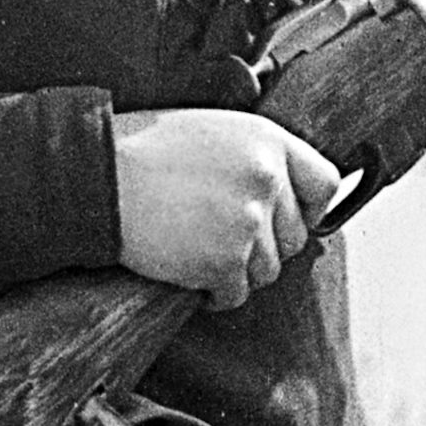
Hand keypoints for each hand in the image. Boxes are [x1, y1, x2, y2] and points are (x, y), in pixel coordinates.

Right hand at [111, 107, 339, 310]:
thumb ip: (255, 156)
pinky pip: (235, 295)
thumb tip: (285, 194)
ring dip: (236, 269)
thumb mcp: (212, 130)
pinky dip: (214, 293)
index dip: (307, 207)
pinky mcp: (225, 260)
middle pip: (295, 237)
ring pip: (268, 271)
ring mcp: (249, 220)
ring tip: (196, 246)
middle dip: (263, 245)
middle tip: (220, 235)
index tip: (281, 217)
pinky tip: (186, 268)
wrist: (100, 175)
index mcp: (267, 138)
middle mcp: (267, 177)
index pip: (325, 182)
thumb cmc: (146, 148)